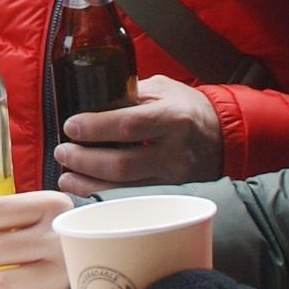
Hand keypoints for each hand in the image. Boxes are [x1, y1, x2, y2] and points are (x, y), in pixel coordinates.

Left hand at [54, 77, 223, 194]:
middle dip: (85, 160)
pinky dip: (106, 196)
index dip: (95, 128)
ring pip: (125, 189)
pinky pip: (133, 200)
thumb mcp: (162, 88)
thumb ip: (129, 93)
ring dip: (89, 184)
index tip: (71, 126)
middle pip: (122, 164)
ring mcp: (174, 178)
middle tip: (63, 152)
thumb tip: (90, 100)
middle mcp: (174, 151)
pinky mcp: (171, 195)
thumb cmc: (187, 107)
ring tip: (67, 176)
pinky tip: (87, 190)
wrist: (226, 136)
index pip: (128, 125)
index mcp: (172, 117)